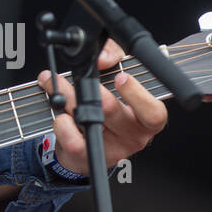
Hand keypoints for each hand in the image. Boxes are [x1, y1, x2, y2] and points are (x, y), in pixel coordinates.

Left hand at [36, 38, 167, 176]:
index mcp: (145, 118)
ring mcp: (111, 149)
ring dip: (68, 99)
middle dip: (88, 88)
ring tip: (57, 86)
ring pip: (90, 122)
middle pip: (112, 111)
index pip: (154, 113)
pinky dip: (62, 124)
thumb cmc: (106, 104)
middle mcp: (132, 136)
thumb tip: (103, 58)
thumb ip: (113, 54)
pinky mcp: (88, 157)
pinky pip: (74, 142)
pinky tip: (59, 114)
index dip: (138, 95)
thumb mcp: (115, 72)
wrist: (86, 140)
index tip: (121, 77)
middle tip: (76, 76)